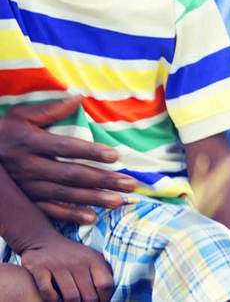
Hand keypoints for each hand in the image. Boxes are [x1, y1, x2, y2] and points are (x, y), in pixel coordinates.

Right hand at [0, 98, 137, 223]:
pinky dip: (70, 215)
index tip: (116, 156)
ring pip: (65, 194)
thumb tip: (78, 98)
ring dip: (94, 199)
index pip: (66, 148)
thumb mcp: (20, 116)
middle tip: (130, 183)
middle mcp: (30, 167)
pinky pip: (49, 210)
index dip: (91, 152)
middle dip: (103, 180)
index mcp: (31, 143)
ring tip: (119, 200)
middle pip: (71, 175)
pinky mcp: (26, 200)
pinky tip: (92, 218)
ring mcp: (27, 187)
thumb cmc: (3, 133)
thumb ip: (49, 109)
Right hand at [19, 230, 112, 301]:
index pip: (105, 284)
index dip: (105, 298)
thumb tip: (111, 293)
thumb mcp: (92, 258)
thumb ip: (104, 272)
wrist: (43, 241)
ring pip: (71, 297)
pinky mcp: (40, 269)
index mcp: (93, 259)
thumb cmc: (73, 255)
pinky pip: (49, 293)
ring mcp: (58, 265)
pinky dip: (53, 300)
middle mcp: (78, 262)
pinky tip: (56, 299)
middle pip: (89, 295)